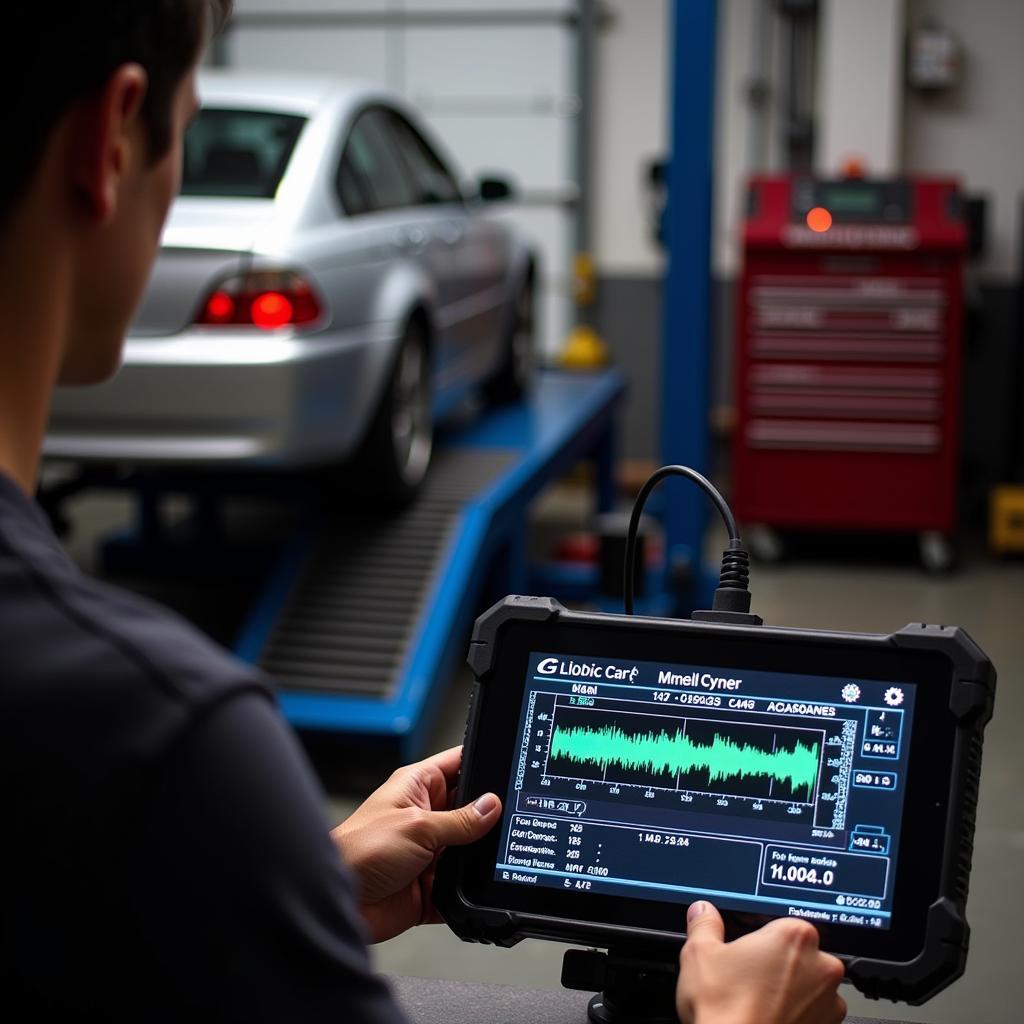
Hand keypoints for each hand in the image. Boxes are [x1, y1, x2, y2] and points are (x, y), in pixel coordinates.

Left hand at [331, 746, 500, 942]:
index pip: (458, 764)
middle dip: (489, 815)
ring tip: (495, 855)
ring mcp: (430, 851)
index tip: (510, 768)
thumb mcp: (417, 826)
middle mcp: (426, 816)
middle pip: (472, 809)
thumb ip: (459, 820)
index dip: (482, 763)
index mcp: (418, 787)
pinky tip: (478, 888)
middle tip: (510, 819)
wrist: (340, 904)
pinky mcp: (432, 885)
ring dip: (480, 856)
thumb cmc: (358, 851)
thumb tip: (492, 806)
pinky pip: (463, 886)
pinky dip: (471, 890)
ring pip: (472, 849)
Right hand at [676, 901, 845, 1023]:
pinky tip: (770, 1020)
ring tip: (758, 1003)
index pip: (781, 926)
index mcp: (793, 936)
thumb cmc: (724, 1009)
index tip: (746, 953)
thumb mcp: (699, 954)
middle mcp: (821, 966)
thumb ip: (705, 925)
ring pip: (811, 986)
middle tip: (748, 979)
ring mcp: (830, 1003)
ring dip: (792, 992)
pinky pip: (817, 1016)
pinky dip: (799, 1017)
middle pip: (801, 955)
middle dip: (779, 964)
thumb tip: (702, 912)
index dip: (761, 941)